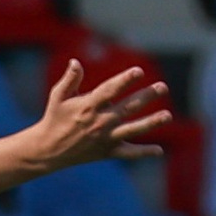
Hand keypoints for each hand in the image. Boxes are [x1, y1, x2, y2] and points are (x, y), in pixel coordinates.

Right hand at [31, 61, 172, 168]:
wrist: (48, 149)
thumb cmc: (54, 118)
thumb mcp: (58, 96)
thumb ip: (70, 79)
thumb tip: (76, 62)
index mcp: (88, 106)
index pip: (110, 90)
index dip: (125, 80)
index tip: (139, 71)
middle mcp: (99, 122)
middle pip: (128, 107)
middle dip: (146, 96)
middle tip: (163, 88)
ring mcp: (105, 138)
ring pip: (132, 129)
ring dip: (151, 122)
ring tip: (167, 116)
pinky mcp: (107, 152)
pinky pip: (128, 153)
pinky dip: (143, 152)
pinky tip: (159, 151)